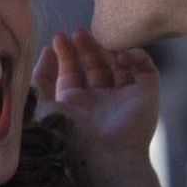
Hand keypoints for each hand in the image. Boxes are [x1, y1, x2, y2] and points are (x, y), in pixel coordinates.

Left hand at [32, 28, 158, 164]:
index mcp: (76, 107)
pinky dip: (136, 55)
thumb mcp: (42, 104)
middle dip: (86, 47)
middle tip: (77, 32)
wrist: (101, 155)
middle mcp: (101, 103)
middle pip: (95, 66)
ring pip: (119, 64)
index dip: (66, 54)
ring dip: (108, 47)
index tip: (58, 37)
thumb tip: (47, 51)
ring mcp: (124, 99)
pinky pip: (145, 69)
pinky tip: (119, 53)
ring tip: (94, 33)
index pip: (72, 74)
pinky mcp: (147, 96)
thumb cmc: (67, 134)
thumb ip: (40, 78)